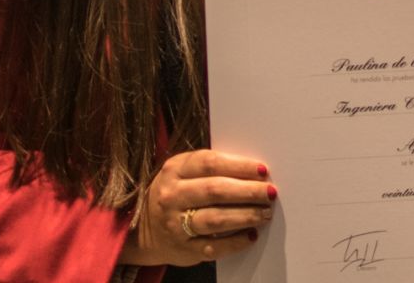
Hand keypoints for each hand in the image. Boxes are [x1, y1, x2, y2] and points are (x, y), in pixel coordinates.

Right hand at [119, 150, 275, 266]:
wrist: (143, 230)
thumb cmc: (175, 195)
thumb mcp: (182, 173)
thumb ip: (210, 169)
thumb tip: (253, 171)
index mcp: (174, 170)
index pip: (210, 163)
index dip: (239, 166)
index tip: (263, 170)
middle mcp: (172, 196)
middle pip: (215, 190)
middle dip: (248, 191)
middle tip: (269, 192)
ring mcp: (175, 224)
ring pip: (216, 219)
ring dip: (245, 215)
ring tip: (265, 213)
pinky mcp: (183, 249)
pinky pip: (214, 246)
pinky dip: (236, 242)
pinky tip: (251, 235)